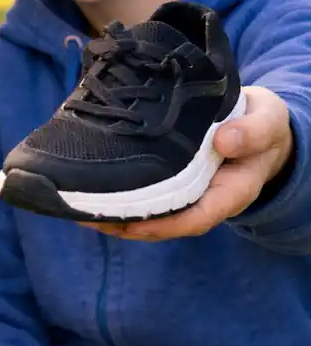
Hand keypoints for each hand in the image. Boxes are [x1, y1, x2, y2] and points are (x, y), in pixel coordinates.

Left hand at [82, 86, 293, 240]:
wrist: (258, 122)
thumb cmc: (262, 124)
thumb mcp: (267, 122)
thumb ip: (253, 132)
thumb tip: (225, 141)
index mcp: (230, 191)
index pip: (195, 217)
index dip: (163, 224)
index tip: (132, 223)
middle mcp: (204, 196)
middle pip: (164, 220)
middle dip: (127, 224)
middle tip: (89, 217)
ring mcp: (186, 188)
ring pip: (150, 209)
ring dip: (116, 213)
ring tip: (79, 209)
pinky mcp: (170, 174)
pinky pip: (145, 190)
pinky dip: (119, 193)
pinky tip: (91, 186)